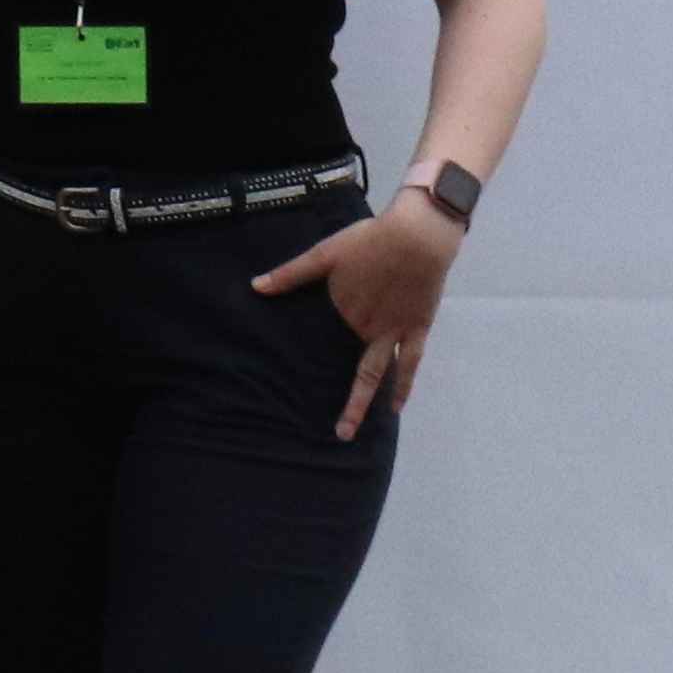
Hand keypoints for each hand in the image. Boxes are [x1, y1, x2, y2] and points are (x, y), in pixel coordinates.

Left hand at [253, 196, 462, 439]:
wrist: (417, 237)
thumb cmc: (369, 241)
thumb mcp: (324, 253)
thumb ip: (291, 273)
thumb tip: (255, 287)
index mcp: (343, 312)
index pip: (320, 342)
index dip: (307, 360)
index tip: (289, 387)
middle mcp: (367, 330)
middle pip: (355, 372)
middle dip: (346, 405)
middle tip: (336, 435)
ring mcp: (394, 333)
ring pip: (379, 375)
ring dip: (366, 403)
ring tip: (354, 431)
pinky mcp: (417, 329)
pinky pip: (411, 363)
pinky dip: (403, 385)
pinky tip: (397, 406)